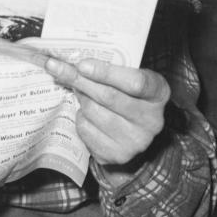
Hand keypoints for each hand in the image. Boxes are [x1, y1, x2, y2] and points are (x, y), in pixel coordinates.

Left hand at [45, 55, 169, 169]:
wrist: (135, 133)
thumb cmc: (129, 95)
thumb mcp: (130, 77)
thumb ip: (112, 67)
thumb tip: (74, 60)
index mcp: (158, 93)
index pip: (135, 82)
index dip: (106, 73)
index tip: (81, 64)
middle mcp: (151, 121)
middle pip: (108, 97)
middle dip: (80, 80)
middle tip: (57, 67)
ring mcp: (134, 142)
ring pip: (93, 112)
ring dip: (80, 97)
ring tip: (79, 90)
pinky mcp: (116, 155)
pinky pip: (86, 129)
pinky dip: (80, 117)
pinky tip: (85, 112)